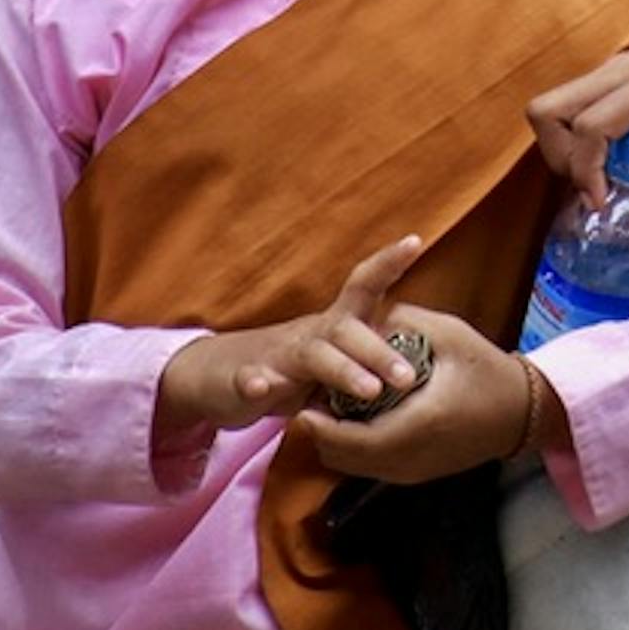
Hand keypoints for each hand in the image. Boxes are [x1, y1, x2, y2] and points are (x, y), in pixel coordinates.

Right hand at [155, 234, 426, 438]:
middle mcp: (308, 335)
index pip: (363, 289)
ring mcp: (274, 355)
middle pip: (347, 331)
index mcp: (331, 328)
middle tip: (409, 377)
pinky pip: (250, 379)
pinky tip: (261, 387)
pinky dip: (255, 382)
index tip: (415, 240)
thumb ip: (364, 367)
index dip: (387, 263)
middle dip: (380, 352)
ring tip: (370, 389)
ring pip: (312, 355)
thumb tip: (415, 376)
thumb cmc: (284, 369)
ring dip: (343, 370)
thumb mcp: (329, 368)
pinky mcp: (241, 380)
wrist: (212, 376)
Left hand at [296, 312, 550, 482]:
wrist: (521, 412)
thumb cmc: (487, 370)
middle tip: (312, 401)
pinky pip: (369, 467)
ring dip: (335, 441)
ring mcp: (411, 472)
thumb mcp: (450, 334)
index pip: (349, 439)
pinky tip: (358, 418)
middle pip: (342, 458)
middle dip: (321, 432)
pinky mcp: (415, 475)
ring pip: (352, 466)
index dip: (320, 424)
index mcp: (416, 424)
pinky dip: (353, 447)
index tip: (302, 402)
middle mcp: (409, 458)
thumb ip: (405, 321)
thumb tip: (367, 314)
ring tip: (331, 408)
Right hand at [526, 27, 628, 224]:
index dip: (585, 172)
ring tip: (606, 175)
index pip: (589, 127)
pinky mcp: (615, 75)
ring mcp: (614, 68)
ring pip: (554, 106)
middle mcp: (621, 68)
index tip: (603, 204)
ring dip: (567, 148)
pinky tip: (616, 157)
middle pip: (548, 109)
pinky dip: (579, 138)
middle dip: (559, 157)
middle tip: (594, 187)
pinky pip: (574, 105)